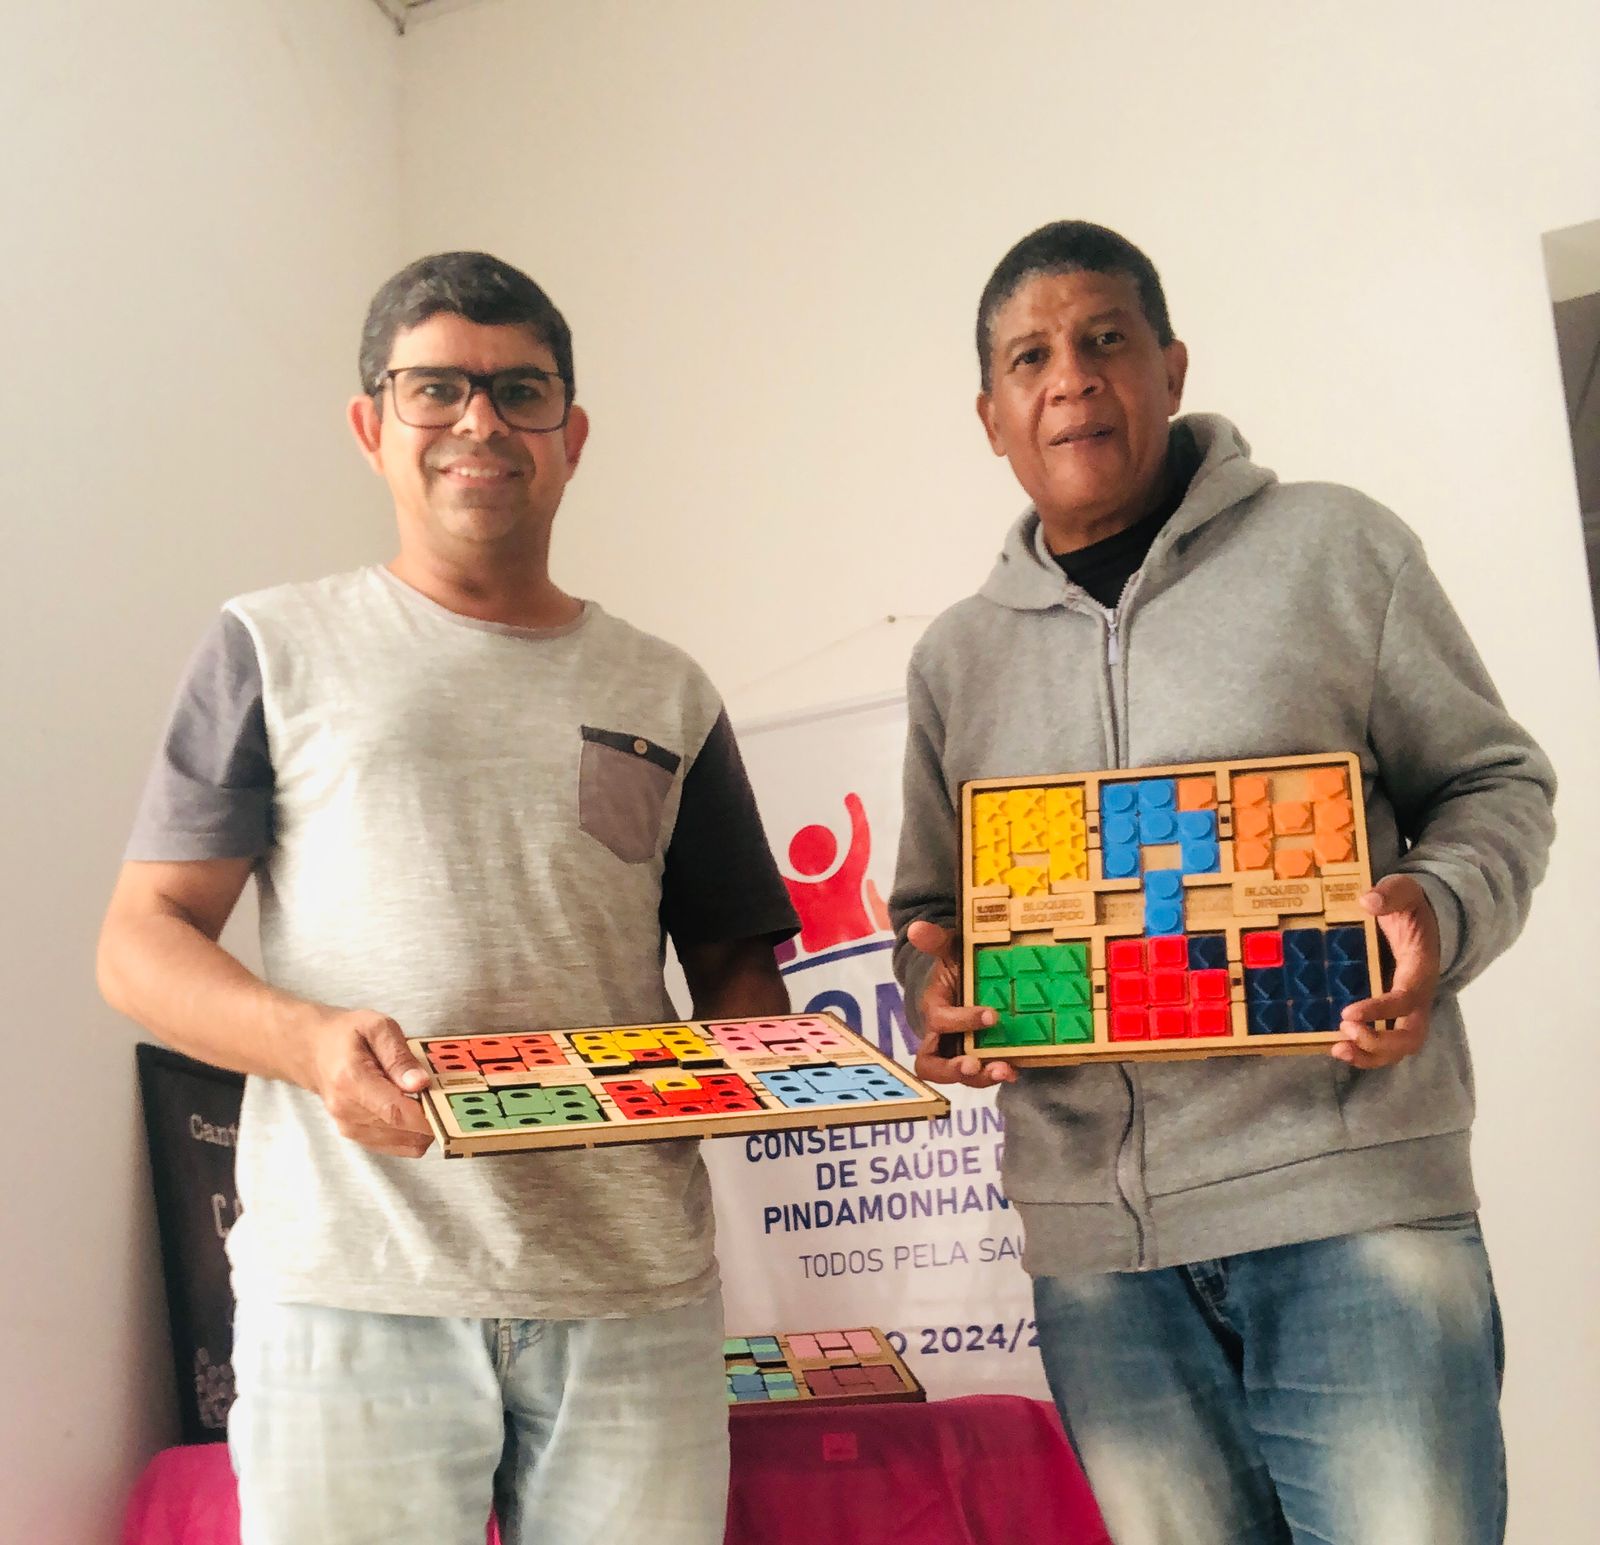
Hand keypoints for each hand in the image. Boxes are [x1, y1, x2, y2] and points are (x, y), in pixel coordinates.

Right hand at [305, 1008, 434, 1155]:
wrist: (315, 1051)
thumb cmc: (346, 1035)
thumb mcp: (377, 1027)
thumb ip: (399, 1056)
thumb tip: (420, 1083)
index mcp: (351, 1080)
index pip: (394, 1112)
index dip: (426, 1116)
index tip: (448, 1108)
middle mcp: (347, 1109)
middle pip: (401, 1129)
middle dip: (429, 1117)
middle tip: (443, 1097)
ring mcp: (349, 1127)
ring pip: (402, 1141)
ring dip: (421, 1126)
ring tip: (424, 1099)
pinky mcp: (356, 1136)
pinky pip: (395, 1145)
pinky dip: (410, 1133)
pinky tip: (413, 1110)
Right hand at [907, 920, 1017, 1088]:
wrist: (966, 978)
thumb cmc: (955, 965)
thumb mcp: (948, 949)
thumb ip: (935, 940)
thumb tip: (917, 928)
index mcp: (934, 1010)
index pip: (938, 1022)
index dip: (960, 1021)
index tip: (991, 1015)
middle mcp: (942, 1037)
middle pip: (931, 1066)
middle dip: (952, 1069)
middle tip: (974, 1064)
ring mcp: (960, 1051)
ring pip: (960, 1076)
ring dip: (982, 1077)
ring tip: (1005, 1071)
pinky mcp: (981, 1058)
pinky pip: (984, 1074)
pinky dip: (999, 1073)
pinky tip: (1016, 1069)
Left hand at [1331, 875, 1439, 1069]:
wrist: (1423, 917)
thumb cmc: (1410, 905)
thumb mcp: (1404, 889)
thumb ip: (1390, 893)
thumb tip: (1368, 901)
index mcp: (1420, 968)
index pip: (1407, 998)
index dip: (1381, 1010)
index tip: (1348, 1012)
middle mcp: (1417, 995)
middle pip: (1411, 1037)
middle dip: (1379, 1043)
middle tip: (1344, 1030)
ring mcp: (1406, 1008)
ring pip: (1399, 1047)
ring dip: (1370, 1055)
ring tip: (1337, 1050)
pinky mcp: (1391, 1012)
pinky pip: (1383, 1041)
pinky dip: (1363, 1051)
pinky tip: (1335, 1047)